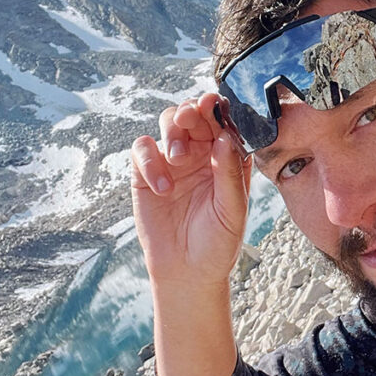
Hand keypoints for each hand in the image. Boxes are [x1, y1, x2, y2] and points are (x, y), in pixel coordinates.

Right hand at [130, 94, 250, 288]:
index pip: (224, 123)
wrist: (188, 272)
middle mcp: (201, 154)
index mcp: (227, 158)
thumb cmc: (218, 243)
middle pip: (195, 116)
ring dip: (173, 131)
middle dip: (193, 109)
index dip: (219, 109)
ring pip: (169, 123)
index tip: (215, 102)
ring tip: (180, 158)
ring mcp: (173, 162)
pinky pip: (142, 150)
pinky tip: (163, 187)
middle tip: (191, 116)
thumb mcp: (232, 210)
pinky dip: (149, 161)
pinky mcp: (145, 174)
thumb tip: (225, 136)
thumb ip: (229, 173)